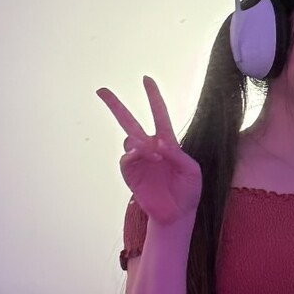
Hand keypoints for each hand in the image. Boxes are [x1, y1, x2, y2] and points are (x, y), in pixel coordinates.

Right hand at [97, 75, 202, 224]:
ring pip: (129, 141)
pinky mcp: (131, 175)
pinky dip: (132, 156)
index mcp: (168, 143)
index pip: (159, 115)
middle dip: (116, 106)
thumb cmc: (188, 191)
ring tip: (155, 156)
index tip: (146, 79)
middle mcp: (150, 148)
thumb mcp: (192, 170)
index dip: (154, 97)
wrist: (178, 214)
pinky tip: (142, 157)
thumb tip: (158, 144)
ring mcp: (139, 161)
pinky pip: (126, 159)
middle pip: (130, 122)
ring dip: (140, 144)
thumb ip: (178, 155)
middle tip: (101, 90)